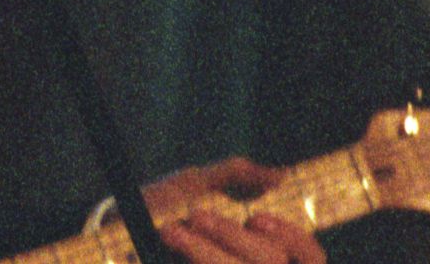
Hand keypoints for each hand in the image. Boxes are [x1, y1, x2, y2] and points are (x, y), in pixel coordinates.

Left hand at [140, 157, 325, 263]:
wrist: (118, 231)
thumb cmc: (165, 205)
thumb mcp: (198, 183)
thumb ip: (237, 175)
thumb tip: (281, 175)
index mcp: (262, 245)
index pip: (310, 256)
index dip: (295, 239)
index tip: (257, 217)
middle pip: (269, 263)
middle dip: (232, 239)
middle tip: (195, 216)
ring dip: (204, 253)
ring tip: (169, 230)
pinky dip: (192, 259)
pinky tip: (166, 246)